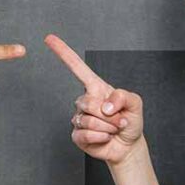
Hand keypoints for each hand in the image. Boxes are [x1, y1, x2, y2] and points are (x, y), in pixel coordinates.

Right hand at [44, 34, 143, 164]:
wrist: (128, 145)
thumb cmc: (130, 121)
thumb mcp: (135, 103)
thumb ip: (123, 96)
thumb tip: (104, 105)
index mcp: (96, 88)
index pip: (77, 67)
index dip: (63, 53)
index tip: (49, 38)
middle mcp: (85, 101)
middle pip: (87, 102)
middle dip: (108, 115)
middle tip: (118, 120)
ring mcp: (79, 118)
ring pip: (87, 120)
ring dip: (107, 127)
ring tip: (113, 129)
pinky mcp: (77, 135)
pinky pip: (85, 134)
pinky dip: (100, 137)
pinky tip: (105, 137)